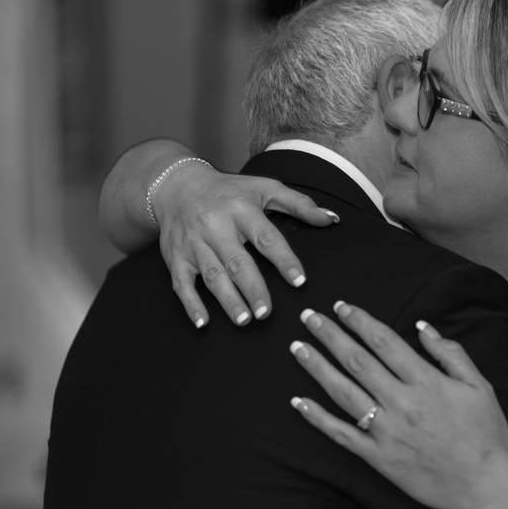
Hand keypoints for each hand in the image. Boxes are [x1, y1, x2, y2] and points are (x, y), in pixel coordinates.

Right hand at [152, 164, 338, 327]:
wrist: (177, 186)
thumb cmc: (230, 191)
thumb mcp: (265, 188)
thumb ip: (299, 204)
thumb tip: (332, 218)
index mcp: (241, 209)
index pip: (266, 237)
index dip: (284, 260)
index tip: (299, 281)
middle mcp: (215, 226)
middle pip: (237, 261)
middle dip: (252, 288)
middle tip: (267, 313)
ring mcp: (194, 243)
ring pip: (212, 275)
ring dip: (227, 300)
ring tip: (245, 320)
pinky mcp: (175, 257)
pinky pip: (181, 283)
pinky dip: (191, 304)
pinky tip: (203, 322)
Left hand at [289, 302, 507, 508]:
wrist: (485, 485)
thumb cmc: (486, 434)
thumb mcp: (479, 385)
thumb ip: (450, 353)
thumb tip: (422, 327)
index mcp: (426, 381)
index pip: (384, 342)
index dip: (360, 321)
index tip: (341, 307)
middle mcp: (402, 402)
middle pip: (357, 361)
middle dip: (330, 335)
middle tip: (309, 317)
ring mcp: (387, 431)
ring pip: (344, 392)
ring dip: (317, 367)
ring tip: (297, 347)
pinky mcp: (378, 458)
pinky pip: (342, 435)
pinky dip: (318, 418)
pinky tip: (299, 402)